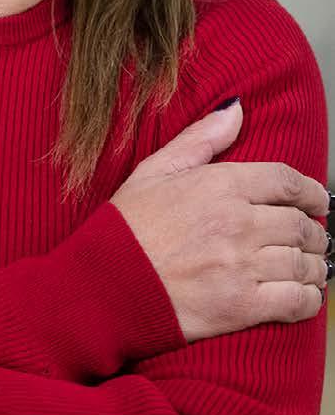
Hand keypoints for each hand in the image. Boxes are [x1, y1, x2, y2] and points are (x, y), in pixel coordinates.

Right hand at [110, 100, 329, 342]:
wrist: (101, 288)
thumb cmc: (124, 229)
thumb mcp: (154, 170)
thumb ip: (201, 139)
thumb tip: (237, 108)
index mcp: (220, 185)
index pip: (287, 181)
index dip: (311, 192)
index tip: (317, 200)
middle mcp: (238, 223)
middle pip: (301, 224)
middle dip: (313, 231)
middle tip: (312, 238)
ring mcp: (242, 266)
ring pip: (304, 262)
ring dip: (312, 265)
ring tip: (309, 268)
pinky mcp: (241, 306)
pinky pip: (296, 301)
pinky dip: (308, 299)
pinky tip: (304, 296)